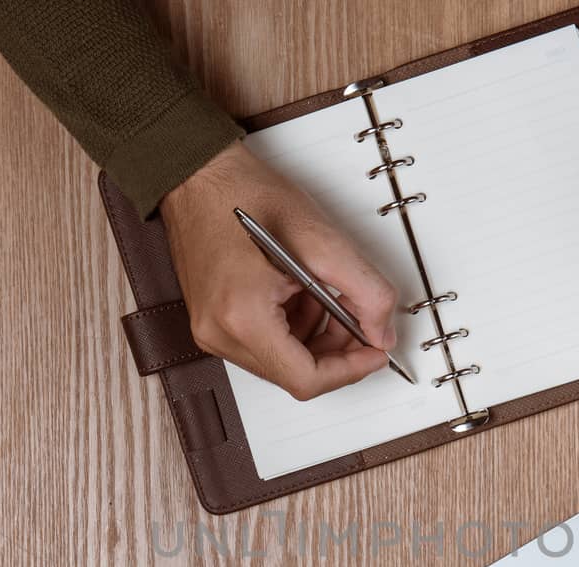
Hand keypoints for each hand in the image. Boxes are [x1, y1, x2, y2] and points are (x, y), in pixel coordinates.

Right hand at [158, 142, 398, 400]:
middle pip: (294, 374)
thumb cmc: (244, 194)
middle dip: (336, 351)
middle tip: (359, 320)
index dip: (350, 370)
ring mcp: (211, 332)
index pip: (306, 379)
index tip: (373, 352)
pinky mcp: (212, 323)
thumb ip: (365, 290)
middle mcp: (220, 334)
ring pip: (281, 362)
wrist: (196, 176)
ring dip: (316, 337)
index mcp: (242, 318)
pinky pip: (263, 344)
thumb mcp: (322, 240)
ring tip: (326, 296)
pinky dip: (293, 327)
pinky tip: (301, 294)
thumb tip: (381, 332)